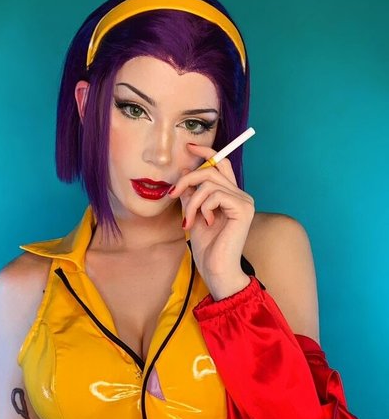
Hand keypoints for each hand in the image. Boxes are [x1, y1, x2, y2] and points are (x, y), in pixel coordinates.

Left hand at [169, 143, 254, 298]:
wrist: (217, 270)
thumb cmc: (208, 249)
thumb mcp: (193, 215)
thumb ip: (191, 195)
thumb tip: (183, 173)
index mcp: (231, 196)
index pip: (221, 165)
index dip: (206, 153)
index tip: (189, 148)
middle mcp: (241, 195)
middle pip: (211, 170)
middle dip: (187, 179)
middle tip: (173, 194)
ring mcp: (244, 202)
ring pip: (209, 183)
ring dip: (192, 202)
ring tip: (189, 221)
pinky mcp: (243, 209)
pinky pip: (215, 195)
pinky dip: (203, 208)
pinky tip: (205, 223)